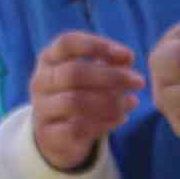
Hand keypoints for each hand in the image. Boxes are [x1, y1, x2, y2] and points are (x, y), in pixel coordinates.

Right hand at [25, 31, 141, 174]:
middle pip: (73, 72)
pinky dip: (105, 122)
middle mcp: (40, 81)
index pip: (67, 43)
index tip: (128, 56)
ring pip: (74, 101)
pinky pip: (77, 128)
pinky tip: (121, 118)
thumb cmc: (82, 93)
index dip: (98, 46)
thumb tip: (127, 58)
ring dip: (109, 101)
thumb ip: (110, 63)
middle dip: (111, 76)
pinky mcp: (48, 135)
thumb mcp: (93, 74)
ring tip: (132, 101)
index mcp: (49, 58)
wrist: (60, 135)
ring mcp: (41, 109)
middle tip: (139, 81)